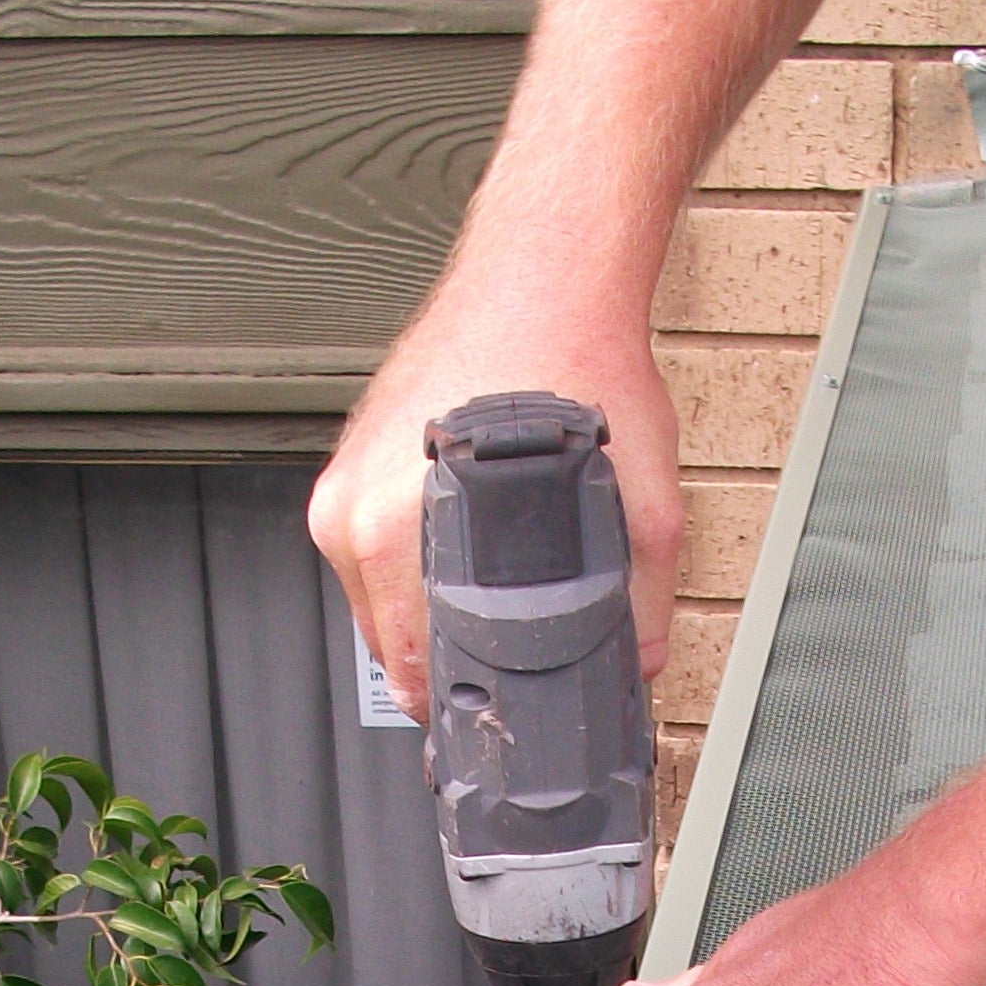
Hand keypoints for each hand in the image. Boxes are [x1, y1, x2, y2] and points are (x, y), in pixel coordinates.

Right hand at [308, 291, 683, 720]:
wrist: (547, 271)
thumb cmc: (576, 362)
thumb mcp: (641, 504)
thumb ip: (641, 602)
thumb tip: (636, 666)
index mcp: (397, 531)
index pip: (412, 672)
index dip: (466, 702)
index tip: (499, 713)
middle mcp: (355, 510)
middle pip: (391, 643)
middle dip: (451, 660)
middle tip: (510, 654)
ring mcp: (344, 483)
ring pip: (380, 599)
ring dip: (431, 610)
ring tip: (491, 583)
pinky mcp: (350, 460)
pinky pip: (376, 549)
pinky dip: (419, 558)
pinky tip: (470, 538)